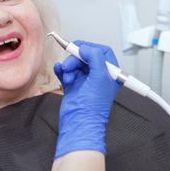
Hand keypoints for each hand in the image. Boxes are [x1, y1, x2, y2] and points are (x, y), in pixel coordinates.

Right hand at [53, 41, 121, 158]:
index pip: (102, 52)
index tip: (80, 50)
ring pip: (74, 64)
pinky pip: (65, 71)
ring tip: (66, 76)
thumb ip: (95, 57)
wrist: (79, 122)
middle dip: (75, 59)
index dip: (91, 48)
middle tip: (69, 65)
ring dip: (68, 67)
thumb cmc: (93, 107)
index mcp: (110, 73)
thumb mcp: (100, 76)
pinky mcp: (72, 85)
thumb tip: (86, 48)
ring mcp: (85, 80)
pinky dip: (61, 69)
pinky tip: (59, 70)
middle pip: (85, 57)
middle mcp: (98, 76)